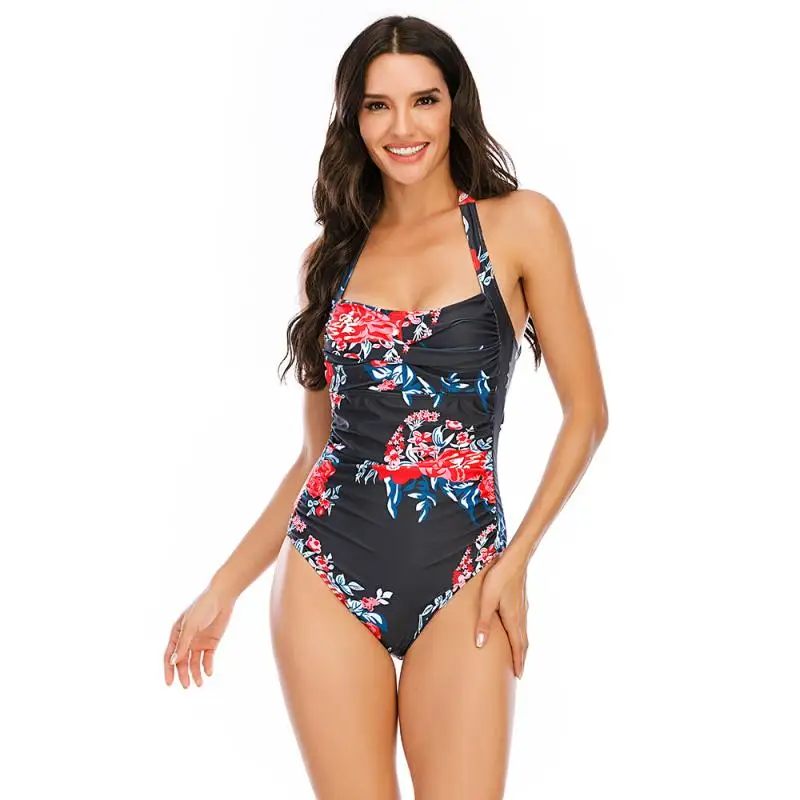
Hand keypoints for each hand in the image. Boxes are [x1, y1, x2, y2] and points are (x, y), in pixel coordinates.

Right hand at [164, 585, 235, 687]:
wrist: (222, 597)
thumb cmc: (203, 607)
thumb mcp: (190, 626)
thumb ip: (182, 644)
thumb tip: (172, 662)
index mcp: (177, 634)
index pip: (170, 655)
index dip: (168, 670)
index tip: (169, 683)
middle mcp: (187, 639)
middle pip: (182, 661)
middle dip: (183, 674)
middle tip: (187, 686)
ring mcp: (199, 641)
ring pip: (194, 662)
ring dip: (195, 673)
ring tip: (199, 684)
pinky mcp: (211, 642)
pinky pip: (207, 657)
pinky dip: (207, 666)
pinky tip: (208, 673)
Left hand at [474, 548, 528, 678]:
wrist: (515, 559)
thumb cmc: (499, 578)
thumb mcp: (487, 600)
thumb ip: (484, 623)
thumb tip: (481, 645)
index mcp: (512, 619)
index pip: (517, 646)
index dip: (518, 662)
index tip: (518, 676)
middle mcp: (520, 616)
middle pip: (523, 642)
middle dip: (521, 657)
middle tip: (519, 671)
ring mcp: (522, 607)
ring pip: (524, 632)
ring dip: (522, 646)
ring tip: (519, 655)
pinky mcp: (521, 600)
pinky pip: (523, 623)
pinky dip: (521, 634)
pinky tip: (516, 630)